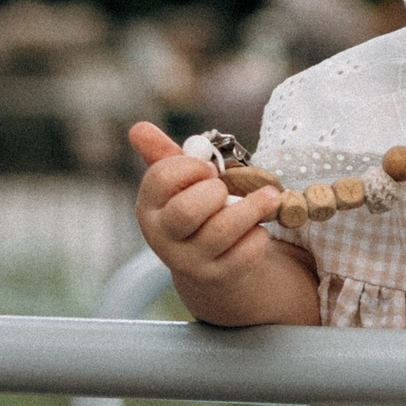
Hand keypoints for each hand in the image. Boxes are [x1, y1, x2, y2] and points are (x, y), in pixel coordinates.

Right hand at [129, 122, 282, 289]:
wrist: (210, 262)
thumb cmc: (197, 209)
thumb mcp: (180, 183)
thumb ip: (164, 155)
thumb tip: (138, 128)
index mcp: (149, 208)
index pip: (160, 179)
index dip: (191, 167)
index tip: (208, 169)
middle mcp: (163, 238)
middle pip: (186, 211)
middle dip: (215, 192)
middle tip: (225, 189)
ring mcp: (190, 261)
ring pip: (222, 230)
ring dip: (251, 207)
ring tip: (268, 196)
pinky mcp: (219, 277)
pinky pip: (245, 251)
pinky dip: (258, 234)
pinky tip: (258, 229)